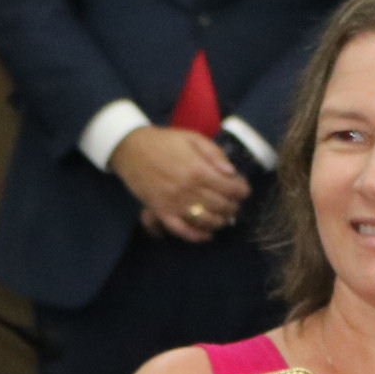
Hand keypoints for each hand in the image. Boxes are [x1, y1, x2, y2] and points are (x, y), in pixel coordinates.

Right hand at [110, 125, 248, 242]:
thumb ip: (215, 154)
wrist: (130, 148)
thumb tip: (232, 172)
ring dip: (220, 221)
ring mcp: (174, 203)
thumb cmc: (164, 141)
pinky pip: (181, 230)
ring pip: (205, 220)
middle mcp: (188, 190)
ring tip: (225, 216)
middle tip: (236, 202)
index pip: (230, 188)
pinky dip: (196, 236)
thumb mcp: (193, 138)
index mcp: (198, 170)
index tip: (244, 189)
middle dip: (234, 205)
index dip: (242, 190)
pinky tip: (207, 235)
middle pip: (221, 205)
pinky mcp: (161, 212)